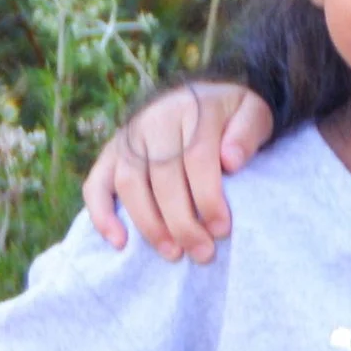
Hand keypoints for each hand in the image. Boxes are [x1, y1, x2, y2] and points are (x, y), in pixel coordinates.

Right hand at [82, 81, 274, 260]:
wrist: (201, 97)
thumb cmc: (230, 116)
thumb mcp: (254, 113)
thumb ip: (248, 133)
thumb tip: (231, 160)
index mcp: (192, 110)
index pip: (196, 158)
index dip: (207, 197)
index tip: (222, 229)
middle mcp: (155, 121)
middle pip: (162, 177)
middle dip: (182, 222)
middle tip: (203, 253)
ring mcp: (129, 138)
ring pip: (130, 184)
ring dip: (149, 224)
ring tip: (173, 253)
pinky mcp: (110, 154)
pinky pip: (96, 184)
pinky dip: (102, 215)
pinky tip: (119, 242)